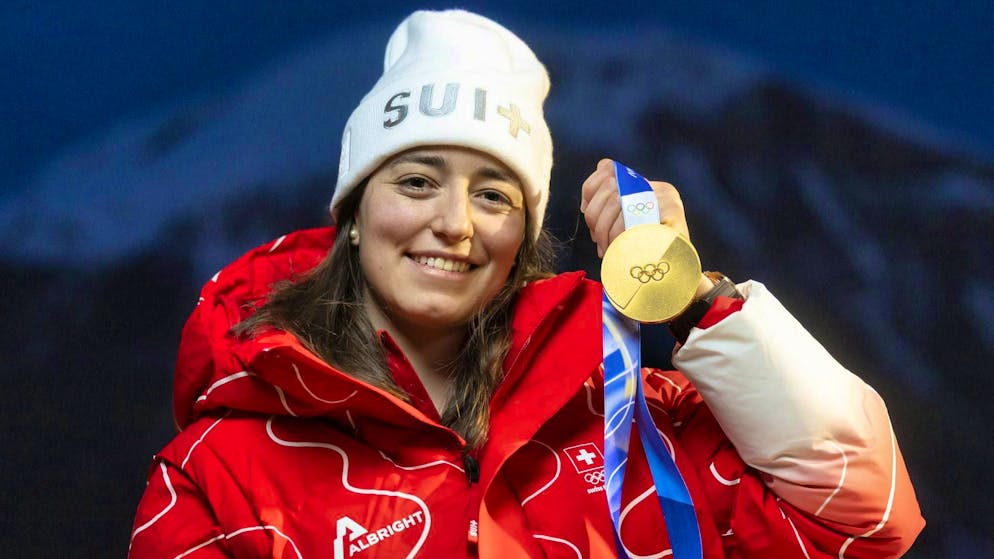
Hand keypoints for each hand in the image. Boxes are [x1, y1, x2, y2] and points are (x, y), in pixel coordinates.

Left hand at [580, 159, 713, 299]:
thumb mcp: (627, 226)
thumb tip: (585, 205)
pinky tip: (617, 248)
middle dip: (596, 218)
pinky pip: (634, 223)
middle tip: (599, 242)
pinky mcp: (674, 219)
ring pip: (618, 204)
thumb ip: (610, 209)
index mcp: (647, 185)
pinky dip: (620, 237)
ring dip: (605, 231)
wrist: (679, 278)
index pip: (607, 169)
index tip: (586, 213)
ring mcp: (668, 202)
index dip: (590, 190)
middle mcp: (660, 189)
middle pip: (610, 189)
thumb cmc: (647, 254)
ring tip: (607, 249)